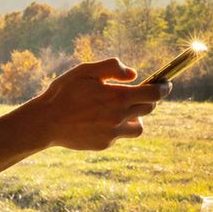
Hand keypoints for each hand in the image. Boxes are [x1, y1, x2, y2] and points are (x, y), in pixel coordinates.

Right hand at [26, 58, 169, 150]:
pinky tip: (101, 121)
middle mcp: (120, 117)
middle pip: (149, 109)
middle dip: (149, 100)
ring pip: (138, 127)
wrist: (46, 122)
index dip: (164, 88)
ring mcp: (113, 133)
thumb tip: (134, 74)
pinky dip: (117, 128)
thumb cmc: (65, 92)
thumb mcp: (86, 70)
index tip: (166, 84)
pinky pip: (119, 136)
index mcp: (118, 97)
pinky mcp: (105, 144)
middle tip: (140, 93)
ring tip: (122, 110)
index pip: (154, 93)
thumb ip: (112, 68)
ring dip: (136, 117)